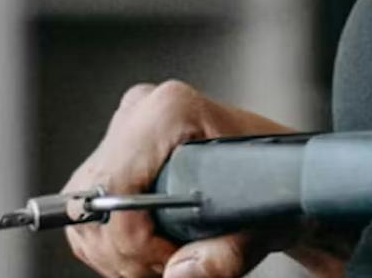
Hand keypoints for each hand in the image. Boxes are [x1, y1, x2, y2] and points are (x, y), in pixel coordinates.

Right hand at [63, 80, 340, 277]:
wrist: (287, 183)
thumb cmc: (281, 191)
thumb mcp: (263, 228)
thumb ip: (224, 256)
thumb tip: (182, 275)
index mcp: (169, 109)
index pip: (115, 187)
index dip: (136, 240)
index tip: (174, 261)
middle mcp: (138, 113)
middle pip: (93, 204)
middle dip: (128, 253)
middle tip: (174, 266)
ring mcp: (121, 133)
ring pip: (84, 215)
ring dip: (119, 255)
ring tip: (168, 261)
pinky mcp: (113, 157)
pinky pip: (87, 217)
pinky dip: (113, 247)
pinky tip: (152, 251)